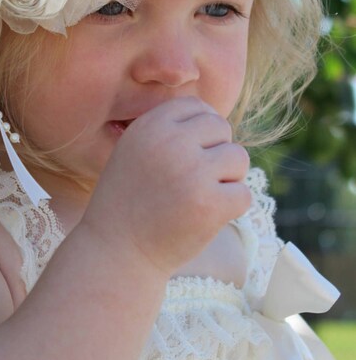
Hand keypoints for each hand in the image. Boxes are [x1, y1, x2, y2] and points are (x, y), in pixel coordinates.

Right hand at [82, 97, 250, 277]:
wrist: (116, 252)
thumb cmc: (128, 202)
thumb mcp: (134, 151)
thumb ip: (167, 130)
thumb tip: (214, 118)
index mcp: (150, 125)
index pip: (196, 106)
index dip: (202, 128)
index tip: (194, 153)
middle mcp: (171, 142)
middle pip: (221, 128)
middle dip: (216, 152)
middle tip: (198, 179)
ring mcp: (192, 173)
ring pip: (238, 158)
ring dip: (228, 178)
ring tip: (202, 196)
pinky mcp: (210, 204)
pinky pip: (243, 194)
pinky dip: (231, 207)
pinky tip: (207, 216)